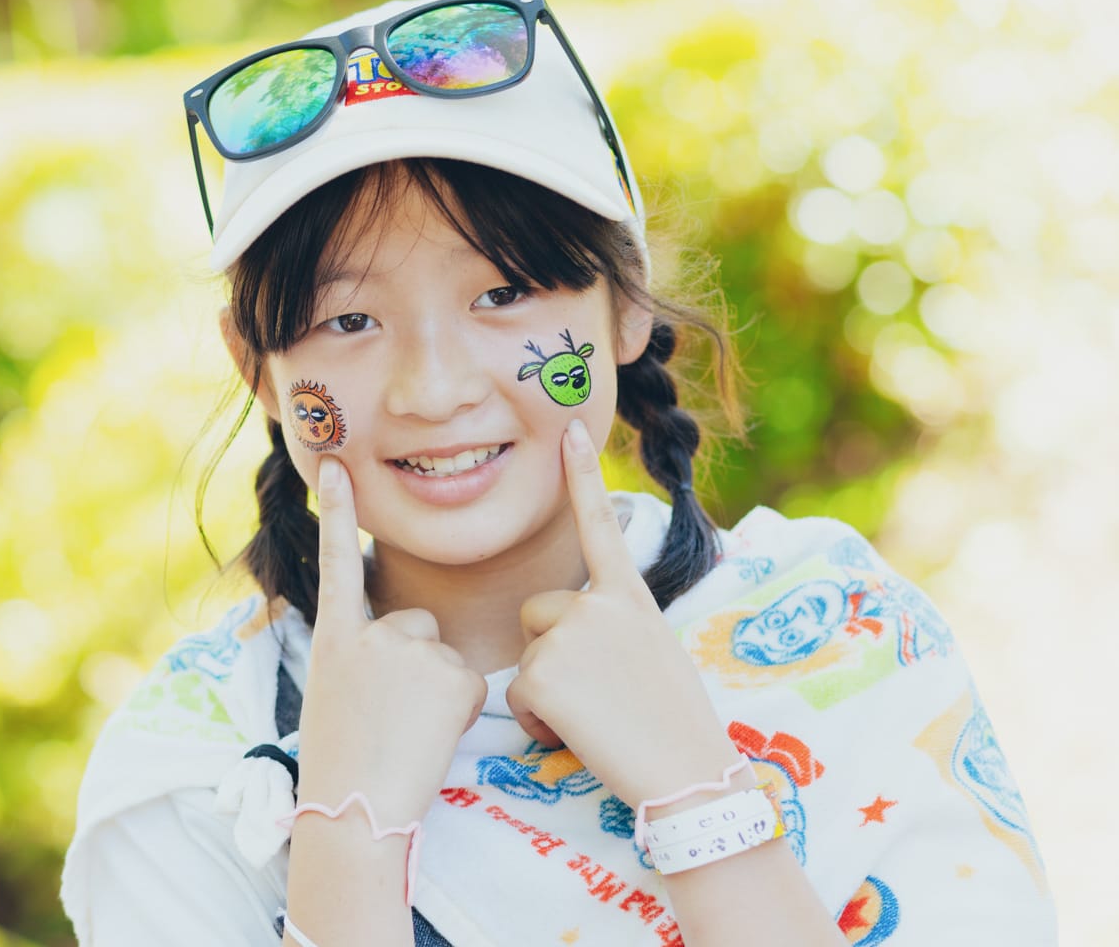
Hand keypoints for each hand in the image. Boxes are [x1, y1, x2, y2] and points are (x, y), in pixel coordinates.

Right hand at [294, 457, 488, 826]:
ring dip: (440, 691)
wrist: (354, 811)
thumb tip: (396, 652)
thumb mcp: (332, 694)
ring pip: (446, 657)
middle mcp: (370, 633)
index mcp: (332, 638)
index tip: (333, 461)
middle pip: (417, 627)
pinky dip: (460, 710)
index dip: (335, 509)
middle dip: (418, 665)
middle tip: (394, 718)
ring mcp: (410, 651)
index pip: (334, 560)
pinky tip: (431, 735)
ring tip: (408, 732)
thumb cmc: (342, 765)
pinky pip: (471, 683)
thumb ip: (359, 658)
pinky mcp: (451, 675)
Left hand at [504, 419, 739, 806]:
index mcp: (631, 595)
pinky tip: (578, 735)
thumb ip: (613, 625)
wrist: (687, 774)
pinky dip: (538, 723)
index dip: (584, 476)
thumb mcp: (651, 651)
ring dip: (546, 692)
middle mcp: (598, 602)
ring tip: (597, 719)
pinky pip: (516, 695)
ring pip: (526, 656)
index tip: (569, 430)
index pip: (601, 525)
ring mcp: (569, 632)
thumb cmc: (675, 726)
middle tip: (601, 697)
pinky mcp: (542, 668)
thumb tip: (576, 629)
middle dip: (550, 654)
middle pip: (538, 613)